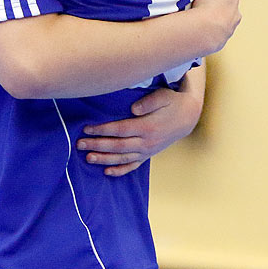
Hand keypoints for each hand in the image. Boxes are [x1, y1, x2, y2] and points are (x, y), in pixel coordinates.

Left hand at [76, 85, 204, 177]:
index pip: (120, 130)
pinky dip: (120, 170)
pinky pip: (133, 166)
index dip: (102, 130)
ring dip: (104, 159)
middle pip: (117, 146)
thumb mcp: (164, 96)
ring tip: (88, 158)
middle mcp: (146, 142)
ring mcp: (147, 150)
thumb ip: (149, 102)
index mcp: (148, 127)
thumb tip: (133, 109)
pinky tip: (107, 172)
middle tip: (80, 144)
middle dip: (97, 145)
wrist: (188, 117)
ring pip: (122, 158)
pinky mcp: (148, 154)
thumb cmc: (172, 102)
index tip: (87, 128)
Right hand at [189, 0, 241, 53]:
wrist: (203, 33)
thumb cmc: (209, 5)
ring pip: (223, 19)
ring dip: (215, 17)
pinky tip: (201, 28)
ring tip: (201, 15)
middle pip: (228, 4)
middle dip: (219, 1)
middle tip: (204, 0)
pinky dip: (210, 30)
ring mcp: (228, 29)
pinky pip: (215, 33)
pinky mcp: (220, 41)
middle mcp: (235, 15)